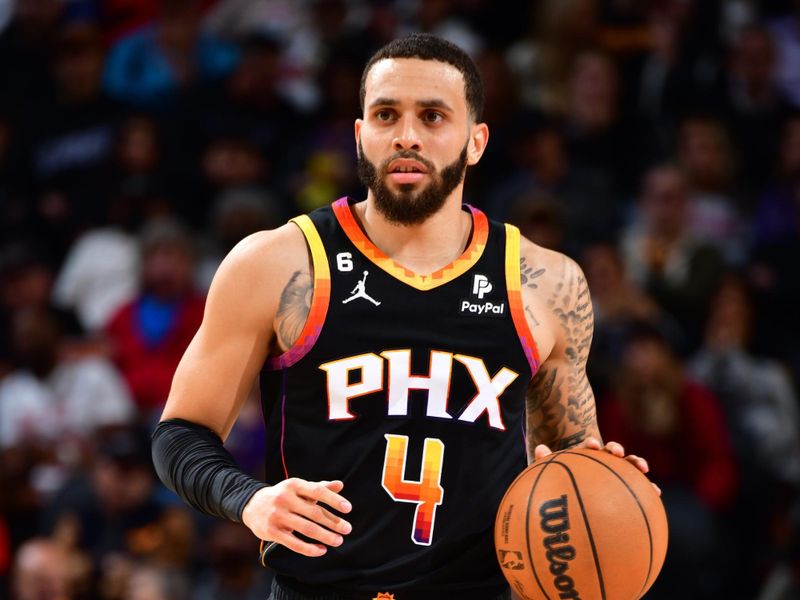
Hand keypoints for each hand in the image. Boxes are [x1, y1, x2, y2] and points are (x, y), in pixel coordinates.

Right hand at [242, 478, 352, 556]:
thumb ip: (319, 487)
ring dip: (325, 536)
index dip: (334, 500)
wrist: (252, 505)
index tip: (348, 509)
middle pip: (314, 512)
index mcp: (293, 485)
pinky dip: (309, 549)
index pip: (317, 491)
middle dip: (333, 522)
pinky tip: (321, 550)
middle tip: (348, 529)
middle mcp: (285, 499)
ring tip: (338, 540)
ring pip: (306, 529)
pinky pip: (294, 543)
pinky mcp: (272, 532)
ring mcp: (278, 516)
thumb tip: (340, 485)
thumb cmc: (283, 496)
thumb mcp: (298, 488)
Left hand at [532, 438, 660, 495]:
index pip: (589, 448)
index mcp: (587, 458)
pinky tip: (656, 495)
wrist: (578, 495)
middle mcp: (603, 462)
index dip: (591, 445)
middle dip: (616, 450)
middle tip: (617, 452)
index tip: (591, 445)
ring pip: (629, 466)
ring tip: (644, 468)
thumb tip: (539, 448)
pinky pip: (639, 488)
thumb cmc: (565, 483)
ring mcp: (617, 474)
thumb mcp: (553, 473)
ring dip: (637, 463)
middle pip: (611, 453)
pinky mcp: (627, 488)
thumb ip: (546, 462)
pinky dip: (648, 489)